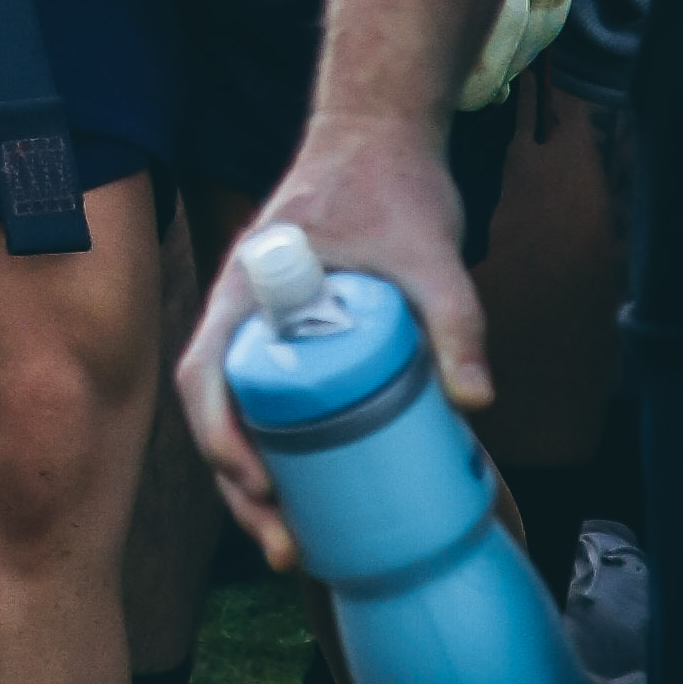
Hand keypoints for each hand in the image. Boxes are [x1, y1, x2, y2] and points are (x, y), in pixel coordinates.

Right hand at [178, 113, 482, 568]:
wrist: (384, 136)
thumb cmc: (391, 183)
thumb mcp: (428, 250)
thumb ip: (454, 321)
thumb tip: (476, 403)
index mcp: (249, 289)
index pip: (206, 370)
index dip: (220, 435)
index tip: (257, 483)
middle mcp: (245, 314)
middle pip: (218, 412)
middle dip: (240, 489)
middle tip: (285, 547)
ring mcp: (268, 327)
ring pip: (242, 416)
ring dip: (258, 483)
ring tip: (297, 544)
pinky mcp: (298, 337)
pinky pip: (274, 403)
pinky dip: (284, 455)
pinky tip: (317, 496)